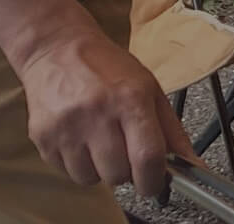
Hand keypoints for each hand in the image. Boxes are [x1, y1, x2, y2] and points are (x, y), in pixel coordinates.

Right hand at [15, 26, 191, 197]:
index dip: (154, 180)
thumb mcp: (149, 88)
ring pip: (91, 179)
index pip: (147, 157)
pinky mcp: (42, 137)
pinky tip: (81, 141)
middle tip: (126, 154)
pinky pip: (67, 172)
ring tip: (101, 144)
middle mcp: (97, 113)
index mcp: (130, 99)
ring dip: (101, 170)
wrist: (55, 50)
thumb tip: (191, 165)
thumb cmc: (106, 67)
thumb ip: (172, 130)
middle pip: (119, 174)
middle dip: (128, 173)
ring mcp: (66, 127)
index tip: (155, 183)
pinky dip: (79, 164)